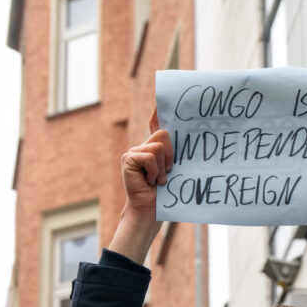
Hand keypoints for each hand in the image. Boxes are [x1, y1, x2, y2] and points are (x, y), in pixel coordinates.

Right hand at [110, 107, 173, 264]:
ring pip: (159, 147)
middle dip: (171, 155)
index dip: (159, 109)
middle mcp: (144, 147)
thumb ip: (174, 152)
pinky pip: (149, 156)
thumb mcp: (174, 169)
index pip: (157, 123)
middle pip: (164, 134)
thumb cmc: (166, 193)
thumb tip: (178, 136)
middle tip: (168, 172)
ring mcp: (134, 152)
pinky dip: (154, 171)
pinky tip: (149, 181)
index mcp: (155, 148)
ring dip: (163, 167)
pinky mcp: (128, 158)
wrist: (151, 210)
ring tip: (157, 180)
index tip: (163, 96)